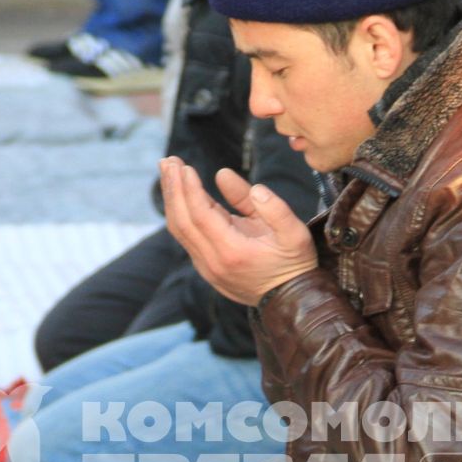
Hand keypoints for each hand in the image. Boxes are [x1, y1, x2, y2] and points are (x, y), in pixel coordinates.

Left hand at [160, 158, 318, 305]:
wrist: (291, 301)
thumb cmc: (294, 263)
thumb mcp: (294, 233)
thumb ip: (271, 206)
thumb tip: (230, 178)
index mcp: (233, 252)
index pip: (200, 216)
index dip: (189, 189)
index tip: (184, 166)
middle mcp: (213, 262)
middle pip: (182, 222)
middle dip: (173, 189)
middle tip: (168, 161)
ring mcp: (206, 268)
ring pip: (179, 230)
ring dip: (172, 199)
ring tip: (167, 171)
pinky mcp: (206, 268)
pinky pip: (186, 237)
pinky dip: (179, 212)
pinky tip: (179, 193)